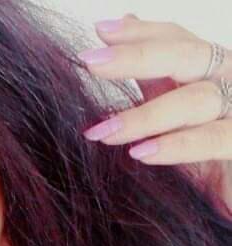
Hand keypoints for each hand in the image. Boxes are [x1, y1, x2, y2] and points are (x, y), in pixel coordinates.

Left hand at [78, 14, 231, 214]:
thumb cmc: (202, 150)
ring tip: (102, 132)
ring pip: (195, 100)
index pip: (176, 40)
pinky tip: (141, 152)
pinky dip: (176, 145)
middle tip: (90, 62)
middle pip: (187, 56)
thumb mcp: (171, 113)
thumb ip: (151, 79)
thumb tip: (122, 30)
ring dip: (143, 116)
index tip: (99, 32)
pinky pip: (212, 140)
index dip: (140, 33)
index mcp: (208, 71)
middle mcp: (228, 82)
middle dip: (136, 57)